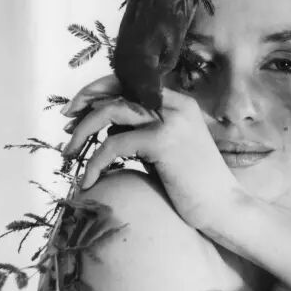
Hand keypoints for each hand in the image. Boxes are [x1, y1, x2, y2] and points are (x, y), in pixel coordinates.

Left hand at [61, 78, 247, 230]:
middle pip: (118, 90)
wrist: (225, 208)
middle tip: (65, 125)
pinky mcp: (164, 142)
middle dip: (85, 103)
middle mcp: (176, 105)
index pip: (131, 82)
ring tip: (68, 154)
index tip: (77, 109)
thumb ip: (142, 133)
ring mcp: (171, 121)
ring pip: (112, 111)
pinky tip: (88, 182)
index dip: (100, 90)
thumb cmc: (193, 185)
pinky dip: (94, 162)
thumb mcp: (165, 151)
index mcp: (178, 103)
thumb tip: (105, 127)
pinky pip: (114, 144)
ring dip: (83, 131)